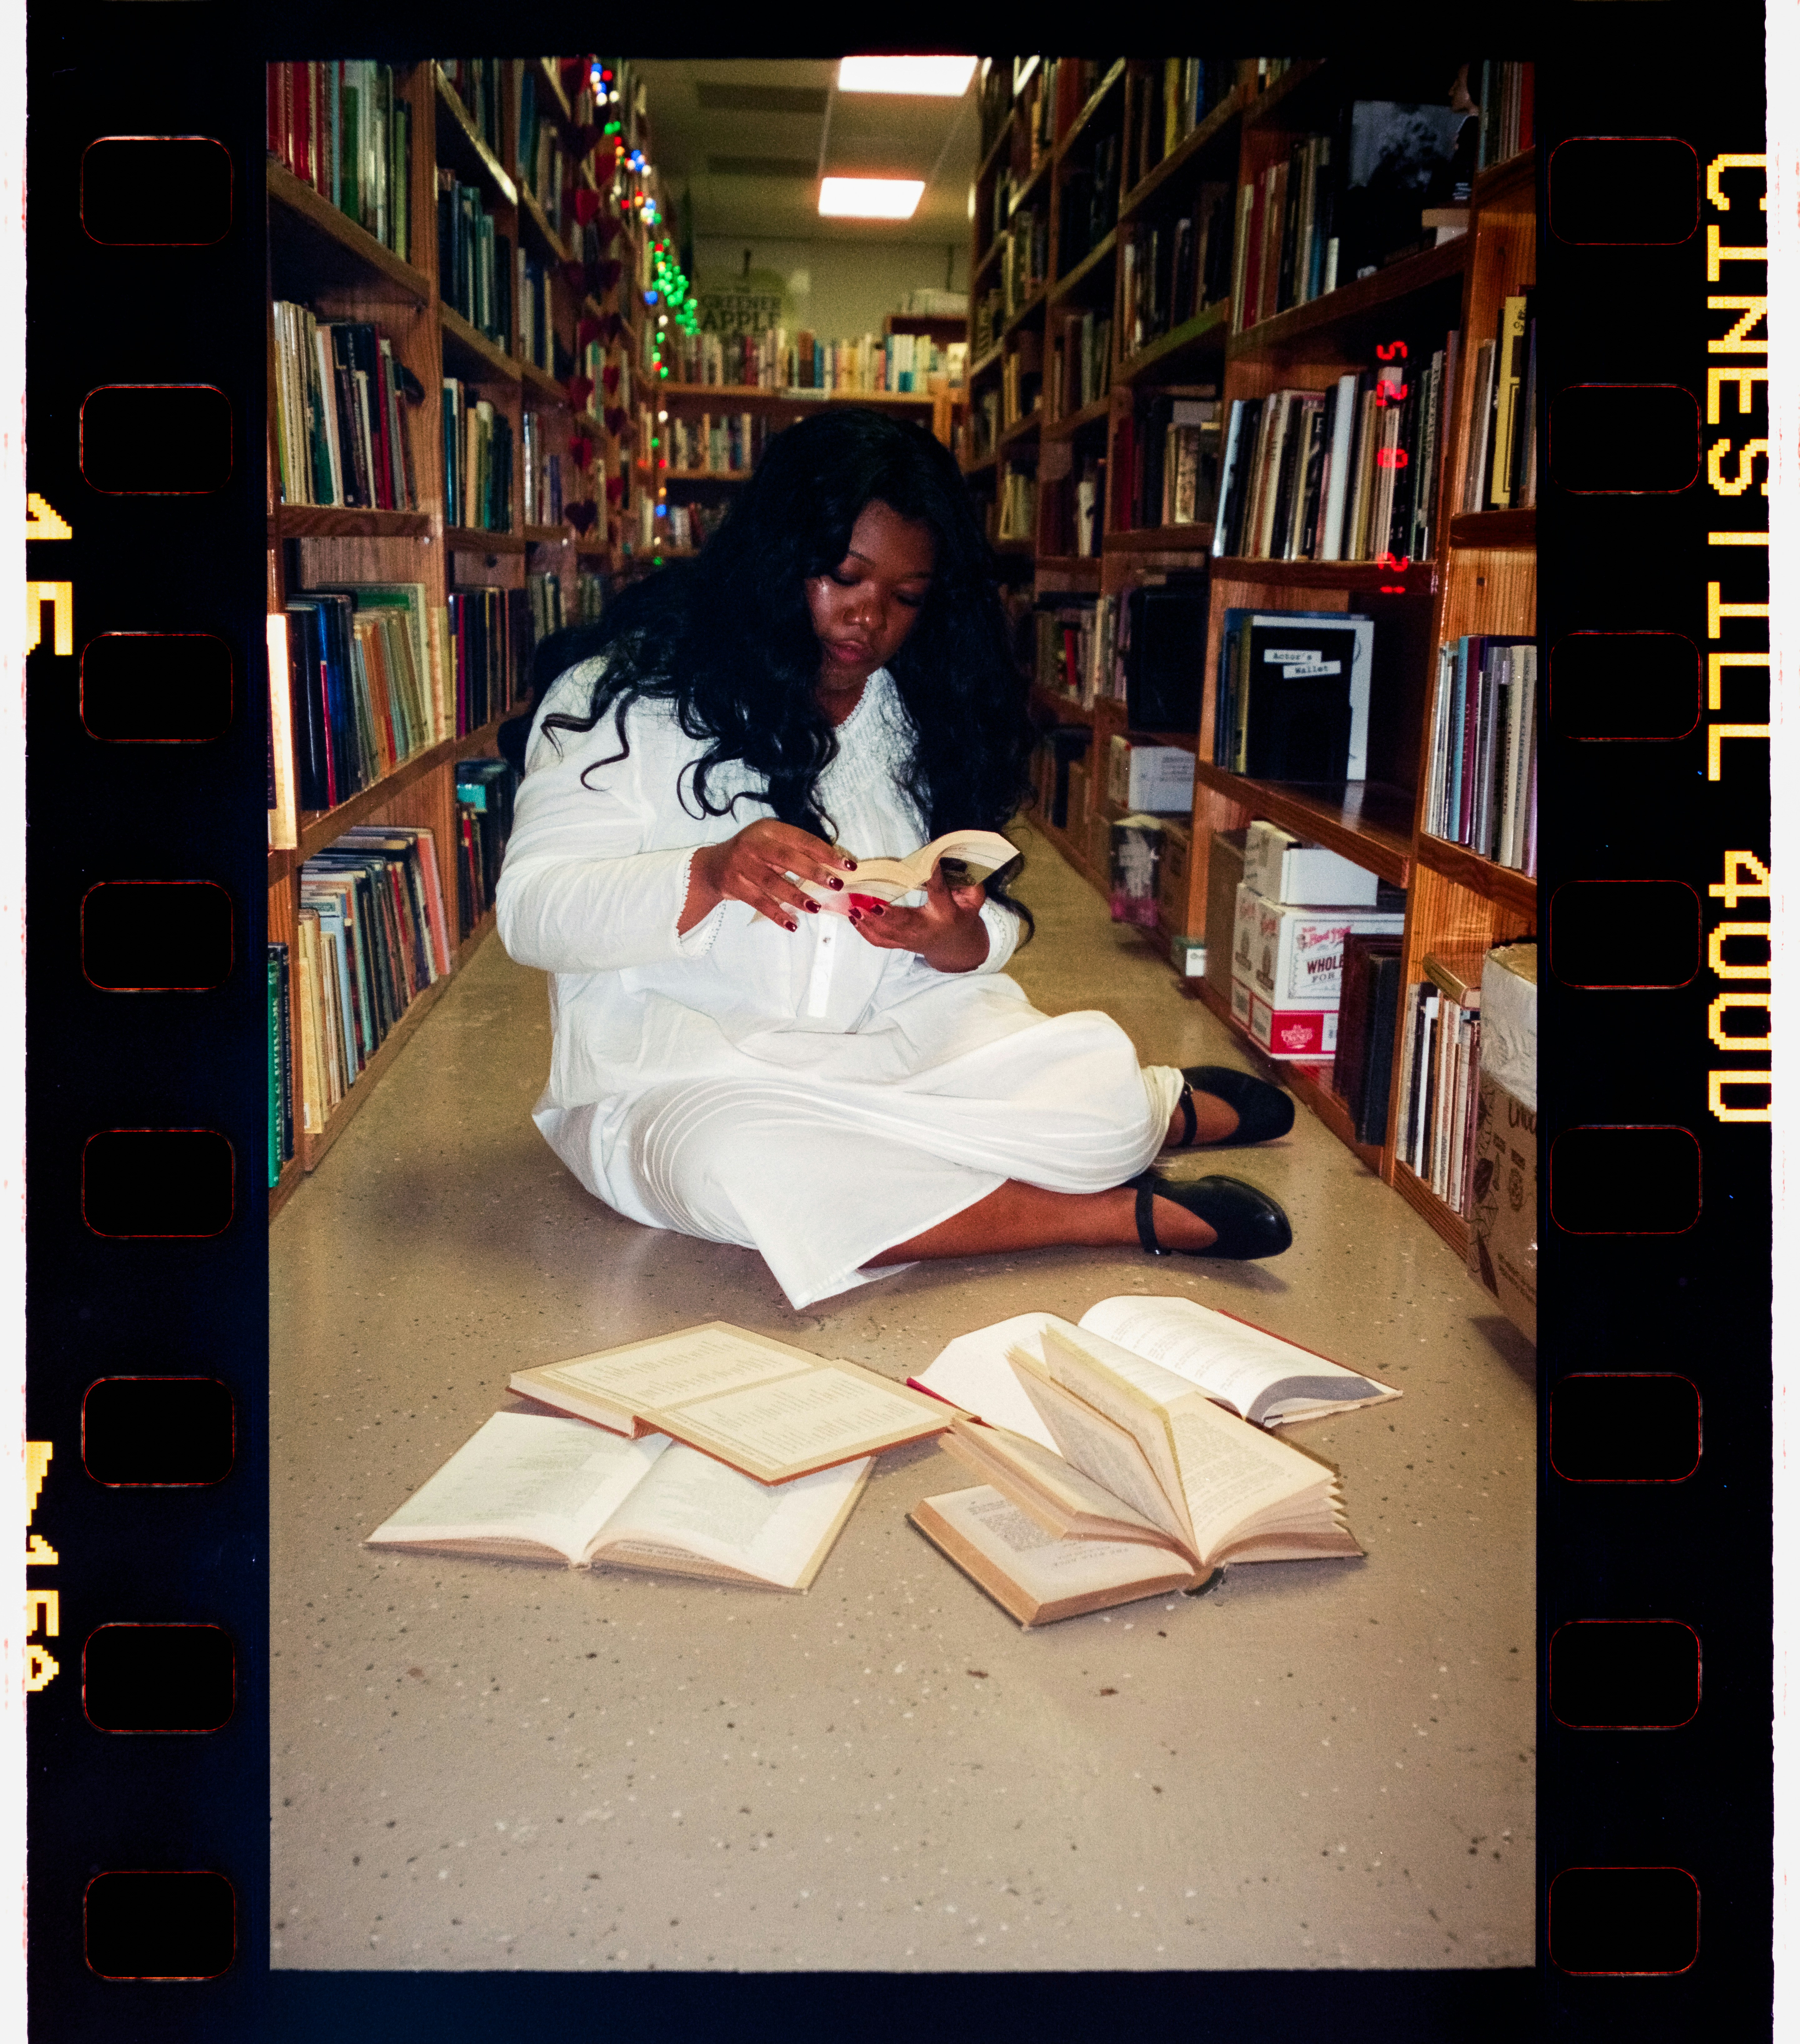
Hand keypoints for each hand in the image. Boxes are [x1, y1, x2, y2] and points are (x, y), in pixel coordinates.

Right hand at [680, 819, 856, 934]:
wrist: (712, 867)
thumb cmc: (754, 854)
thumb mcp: (772, 843)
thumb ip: (797, 850)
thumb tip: (836, 865)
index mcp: (768, 829)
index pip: (802, 840)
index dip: (826, 852)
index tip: (848, 865)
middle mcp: (753, 843)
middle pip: (787, 858)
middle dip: (814, 872)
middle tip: (836, 884)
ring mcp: (740, 864)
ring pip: (772, 882)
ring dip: (796, 896)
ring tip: (816, 907)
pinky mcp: (733, 885)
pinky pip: (758, 902)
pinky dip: (776, 914)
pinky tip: (793, 924)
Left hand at [848, 859, 989, 972]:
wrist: (955, 945)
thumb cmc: (962, 915)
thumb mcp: (972, 899)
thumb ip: (968, 882)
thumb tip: (952, 859)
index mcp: (946, 913)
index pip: (939, 892)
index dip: (933, 877)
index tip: (927, 862)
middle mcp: (926, 928)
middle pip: (905, 922)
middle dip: (886, 915)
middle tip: (869, 903)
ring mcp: (910, 940)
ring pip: (887, 934)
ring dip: (868, 921)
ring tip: (853, 906)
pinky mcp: (899, 944)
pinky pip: (879, 941)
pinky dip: (864, 931)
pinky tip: (852, 917)